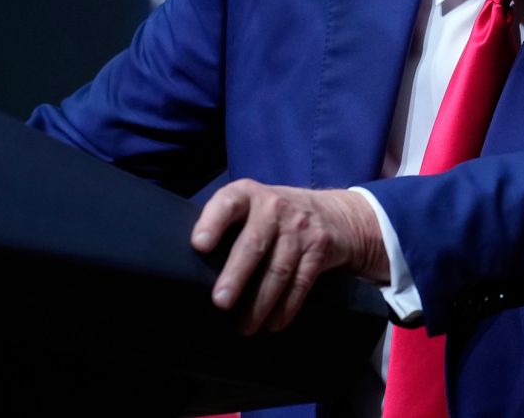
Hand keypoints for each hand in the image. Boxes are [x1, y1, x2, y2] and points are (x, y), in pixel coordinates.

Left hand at [191, 180, 388, 333]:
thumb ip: (227, 225)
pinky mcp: (319, 249)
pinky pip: (301, 282)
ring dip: (260, 303)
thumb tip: (188, 264)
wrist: (335, 213)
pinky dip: (286, 307)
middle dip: (236, 275)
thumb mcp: (252, 207)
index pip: (228, 203)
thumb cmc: (275, 217)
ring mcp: (300, 228)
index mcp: (248, 195)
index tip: (199, 245)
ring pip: (278, 269)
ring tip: (244, 327)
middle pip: (254, 243)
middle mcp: (275, 207)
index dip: (213, 222)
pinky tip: (273, 323)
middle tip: (220, 302)